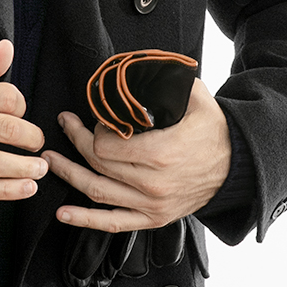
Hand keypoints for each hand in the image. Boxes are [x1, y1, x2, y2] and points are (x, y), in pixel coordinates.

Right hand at [0, 39, 46, 200]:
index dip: (20, 105)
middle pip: (4, 129)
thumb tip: (7, 48)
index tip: (21, 114)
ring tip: (39, 168)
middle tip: (38, 143)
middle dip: (31, 138)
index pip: (2, 96)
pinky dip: (7, 190)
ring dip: (24, 168)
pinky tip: (25, 187)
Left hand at [45, 74, 231, 231]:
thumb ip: (169, 81)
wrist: (236, 167)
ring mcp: (151, 204)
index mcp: (161, 153)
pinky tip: (63, 213)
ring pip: (97, 191)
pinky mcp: (152, 218)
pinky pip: (112, 223)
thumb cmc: (214, 133)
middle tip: (65, 125)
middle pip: (98, 164)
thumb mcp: (196, 100)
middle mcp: (152, 183)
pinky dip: (85, 220)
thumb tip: (143, 63)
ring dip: (69, 174)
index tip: (94, 119)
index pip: (106, 146)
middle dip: (75, 142)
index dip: (93, 131)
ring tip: (50, 160)